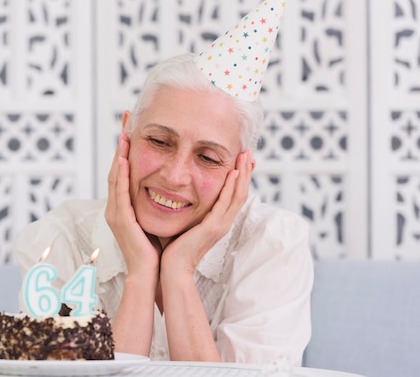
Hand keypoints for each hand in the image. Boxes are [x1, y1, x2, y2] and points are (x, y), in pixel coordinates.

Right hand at [105, 133, 160, 275]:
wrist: (150, 273)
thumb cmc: (155, 250)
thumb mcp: (153, 221)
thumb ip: (154, 206)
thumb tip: (168, 192)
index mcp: (122, 208)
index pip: (122, 173)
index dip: (125, 151)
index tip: (131, 130)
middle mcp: (114, 208)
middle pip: (115, 170)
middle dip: (120, 146)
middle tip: (125, 123)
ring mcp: (115, 213)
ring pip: (114, 177)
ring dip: (118, 154)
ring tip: (124, 133)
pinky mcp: (120, 219)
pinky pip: (118, 192)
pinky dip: (120, 174)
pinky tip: (123, 159)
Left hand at [161, 150, 253, 273]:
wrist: (171, 268)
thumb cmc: (173, 247)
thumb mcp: (186, 222)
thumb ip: (189, 210)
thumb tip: (181, 195)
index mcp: (218, 221)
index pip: (234, 195)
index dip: (240, 177)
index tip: (241, 159)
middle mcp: (223, 222)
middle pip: (241, 192)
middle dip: (245, 170)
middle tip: (248, 151)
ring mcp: (220, 225)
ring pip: (238, 195)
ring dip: (242, 174)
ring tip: (245, 155)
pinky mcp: (212, 227)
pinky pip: (225, 203)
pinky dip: (230, 187)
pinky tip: (233, 173)